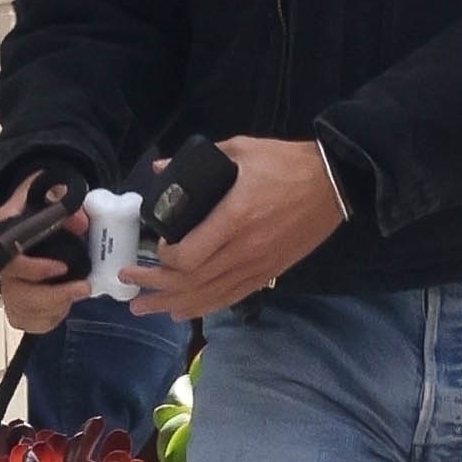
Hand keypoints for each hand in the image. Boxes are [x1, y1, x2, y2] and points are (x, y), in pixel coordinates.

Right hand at [0, 174, 88, 334]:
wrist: (40, 214)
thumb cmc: (45, 204)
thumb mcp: (54, 193)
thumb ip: (64, 201)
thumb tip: (79, 221)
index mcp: (3, 234)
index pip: (8, 260)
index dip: (34, 269)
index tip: (62, 268)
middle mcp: (0, 264)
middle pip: (15, 293)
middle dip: (51, 296)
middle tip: (83, 287)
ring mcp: (7, 286)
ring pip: (21, 310)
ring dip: (54, 307)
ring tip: (79, 293)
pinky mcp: (16, 304)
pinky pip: (27, 321)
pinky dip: (48, 319)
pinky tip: (64, 306)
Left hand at [122, 136, 344, 318]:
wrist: (333, 183)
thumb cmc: (286, 163)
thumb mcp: (240, 149)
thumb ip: (197, 161)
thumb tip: (160, 169)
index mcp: (234, 217)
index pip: (188, 256)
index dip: (163, 260)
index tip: (153, 248)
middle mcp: (244, 249)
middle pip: (191, 281)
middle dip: (154, 287)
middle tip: (127, 285)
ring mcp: (257, 265)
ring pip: (208, 295)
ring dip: (172, 304)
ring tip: (144, 309)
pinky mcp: (268, 272)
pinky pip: (231, 297)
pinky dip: (205, 307)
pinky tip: (183, 312)